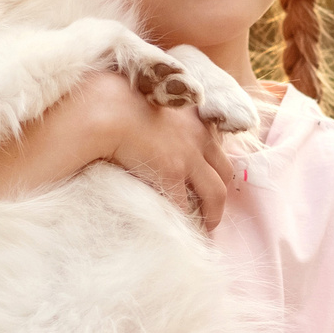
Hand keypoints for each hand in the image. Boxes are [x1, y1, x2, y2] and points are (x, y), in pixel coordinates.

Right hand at [36, 68, 235, 227]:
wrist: (108, 108)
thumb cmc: (121, 104)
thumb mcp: (154, 105)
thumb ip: (165, 120)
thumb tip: (157, 134)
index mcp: (196, 120)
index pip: (217, 148)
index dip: (215, 168)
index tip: (210, 182)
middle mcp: (199, 137)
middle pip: (225, 171)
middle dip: (222, 192)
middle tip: (213, 210)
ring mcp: (189, 156)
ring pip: (215, 193)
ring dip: (213, 213)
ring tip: (206, 227)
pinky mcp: (172, 172)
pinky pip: (185, 204)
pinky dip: (185, 218)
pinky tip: (181, 228)